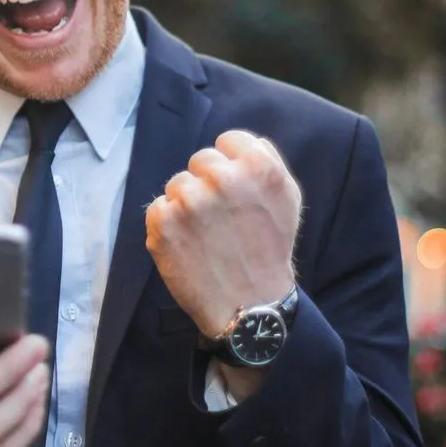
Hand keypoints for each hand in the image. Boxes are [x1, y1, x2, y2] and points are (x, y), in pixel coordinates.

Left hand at [146, 129, 300, 344]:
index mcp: (258, 166)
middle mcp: (223, 178)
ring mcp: (190, 200)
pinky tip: (189, 246)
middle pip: (200, 160)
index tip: (234, 192)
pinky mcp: (163, 222)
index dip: (230, 166)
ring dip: (187, 206)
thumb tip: (236, 142)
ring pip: (177, 184)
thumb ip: (264, 161)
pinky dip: (168, 226)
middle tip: (222, 219)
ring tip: (207, 236)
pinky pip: (158, 208)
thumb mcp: (287, 198)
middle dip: (208, 185)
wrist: (249, 305)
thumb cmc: (269, 250)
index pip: (227, 140)